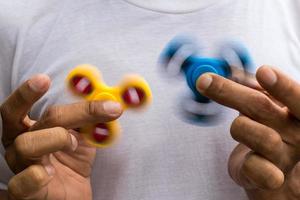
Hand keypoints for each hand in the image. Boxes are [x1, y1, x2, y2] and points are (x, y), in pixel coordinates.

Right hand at [0, 75, 122, 199]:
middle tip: (93, 112)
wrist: (74, 192)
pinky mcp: (24, 192)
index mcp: (29, 129)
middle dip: (66, 113)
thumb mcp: (84, 134)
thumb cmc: (74, 160)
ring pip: (26, 145)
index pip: (17, 108)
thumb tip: (111, 103)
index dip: (27, 93)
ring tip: (73, 144)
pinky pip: (21, 184)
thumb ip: (91, 118)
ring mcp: (20, 168)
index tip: (44, 79)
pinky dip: (35, 176)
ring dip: (56, 139)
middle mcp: (19, 145)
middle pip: (34, 122)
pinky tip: (49, 173)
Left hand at [197, 66, 299, 199]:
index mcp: (298, 114)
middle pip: (262, 108)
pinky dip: (247, 162)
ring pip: (258, 136)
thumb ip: (247, 91)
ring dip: (239, 126)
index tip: (263, 71)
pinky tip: (247, 159)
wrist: (273, 174)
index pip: (298, 98)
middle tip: (205, 81)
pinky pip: (256, 168)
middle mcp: (298, 135)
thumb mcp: (262, 108)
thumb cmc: (266, 133)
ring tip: (239, 127)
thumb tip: (211, 76)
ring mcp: (285, 158)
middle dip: (231, 93)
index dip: (282, 86)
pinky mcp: (270, 178)